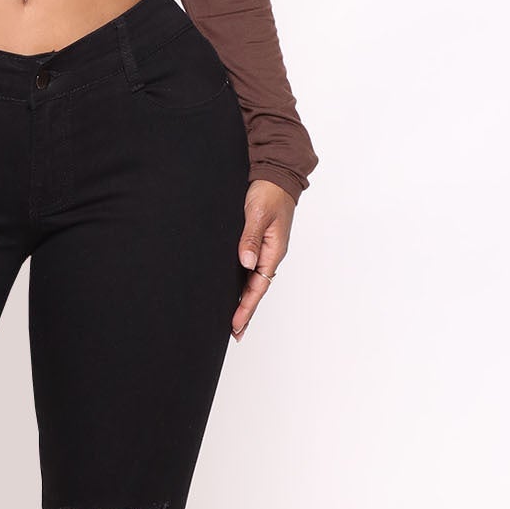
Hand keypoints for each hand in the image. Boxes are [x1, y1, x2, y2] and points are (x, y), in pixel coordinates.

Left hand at [230, 179, 294, 341]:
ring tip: (234, 319)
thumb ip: (250, 238)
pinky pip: (250, 268)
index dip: (246, 307)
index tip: (235, 324)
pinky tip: (234, 290)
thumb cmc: (269, 192)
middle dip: (246, 311)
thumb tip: (246, 262)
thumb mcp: (258, 213)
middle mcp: (270, 254)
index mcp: (273, 251)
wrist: (275, 175)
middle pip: (257, 289)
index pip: (258, 286)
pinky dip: (242, 282)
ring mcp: (265, 249)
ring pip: (253, 281)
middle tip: (234, 333)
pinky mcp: (258, 242)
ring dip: (244, 299)